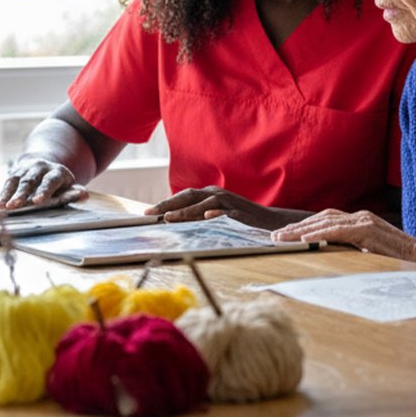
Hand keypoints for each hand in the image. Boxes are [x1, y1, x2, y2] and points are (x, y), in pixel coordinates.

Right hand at [0, 157, 85, 208]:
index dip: (44, 190)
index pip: (50, 181)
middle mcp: (40, 167)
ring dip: (8, 195)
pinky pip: (7, 185)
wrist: (43, 165)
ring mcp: (26, 169)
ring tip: (2, 208)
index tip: (38, 201)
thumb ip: (73, 192)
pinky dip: (1, 196)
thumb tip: (84, 194)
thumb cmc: (58, 184)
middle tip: (15, 205)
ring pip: (16, 182)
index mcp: (57, 172)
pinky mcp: (14, 174)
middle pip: (30, 181)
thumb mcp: (67, 187)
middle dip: (22, 194)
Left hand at [144, 186, 307, 229]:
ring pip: (205, 204)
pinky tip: (207, 217)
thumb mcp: (215, 216)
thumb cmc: (238, 220)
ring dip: (186, 211)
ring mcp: (229, 203)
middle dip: (169, 205)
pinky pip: (227, 213)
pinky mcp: (240, 214)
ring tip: (169, 218)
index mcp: (209, 194)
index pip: (183, 196)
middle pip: (190, 196)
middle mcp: (217, 195)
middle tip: (151, 214)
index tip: (147, 213)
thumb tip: (170, 221)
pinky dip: (216, 214)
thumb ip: (196, 216)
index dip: (165, 203)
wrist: (268, 222)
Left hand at [272, 209, 415, 263]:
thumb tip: (329, 258)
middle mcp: (360, 217)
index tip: (284, 235)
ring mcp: (365, 221)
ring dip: (301, 230)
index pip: (325, 220)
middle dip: (296, 227)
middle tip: (275, 236)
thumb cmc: (400, 261)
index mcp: (359, 221)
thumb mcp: (370, 254)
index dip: (303, 226)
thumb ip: (352, 251)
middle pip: (321, 218)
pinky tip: (304, 240)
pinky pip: (339, 231)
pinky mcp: (369, 230)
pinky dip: (320, 234)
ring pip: (325, 222)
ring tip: (282, 238)